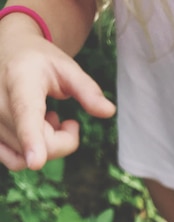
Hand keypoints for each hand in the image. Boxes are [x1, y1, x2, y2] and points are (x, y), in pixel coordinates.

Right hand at [0, 26, 114, 169]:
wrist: (7, 52)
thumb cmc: (40, 61)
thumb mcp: (66, 67)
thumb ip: (88, 90)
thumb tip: (109, 111)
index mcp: (19, 80)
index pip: (25, 113)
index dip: (32, 139)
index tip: (36, 162)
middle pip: (41, 145)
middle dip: (64, 140)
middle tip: (67, 121)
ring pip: (29, 157)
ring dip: (47, 145)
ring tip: (47, 120)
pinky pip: (14, 161)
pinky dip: (30, 154)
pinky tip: (34, 133)